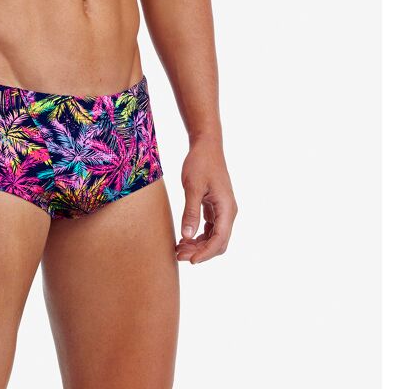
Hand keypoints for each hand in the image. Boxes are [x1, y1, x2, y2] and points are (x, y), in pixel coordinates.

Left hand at [175, 136, 237, 264]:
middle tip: (179, 255)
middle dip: (200, 252)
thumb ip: (190, 211)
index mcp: (227, 208)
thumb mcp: (193, 186)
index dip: (206, 253)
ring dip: (198, 246)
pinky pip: (210, 229)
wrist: (206, 145)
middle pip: (218, 242)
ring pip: (214, 237)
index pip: (220, 239)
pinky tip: (184, 239)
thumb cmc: (200, 163)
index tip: (191, 261)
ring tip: (178, 249)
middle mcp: (228, 212)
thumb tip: (187, 236)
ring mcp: (223, 210)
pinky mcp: (216, 207)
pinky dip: (199, 236)